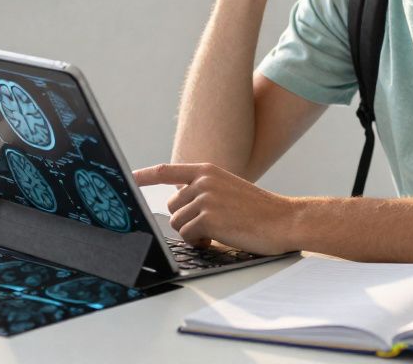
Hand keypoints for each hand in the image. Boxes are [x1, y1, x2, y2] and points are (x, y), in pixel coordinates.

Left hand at [132, 162, 300, 255]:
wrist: (284, 219)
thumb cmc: (259, 210)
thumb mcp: (228, 189)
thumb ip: (204, 191)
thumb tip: (179, 206)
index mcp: (207, 171)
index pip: (167, 170)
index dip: (144, 175)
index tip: (128, 177)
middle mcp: (203, 181)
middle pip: (171, 206)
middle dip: (185, 221)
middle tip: (209, 226)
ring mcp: (205, 198)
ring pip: (177, 222)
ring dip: (193, 234)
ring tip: (217, 233)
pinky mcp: (208, 218)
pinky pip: (187, 235)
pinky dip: (198, 242)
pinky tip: (217, 239)